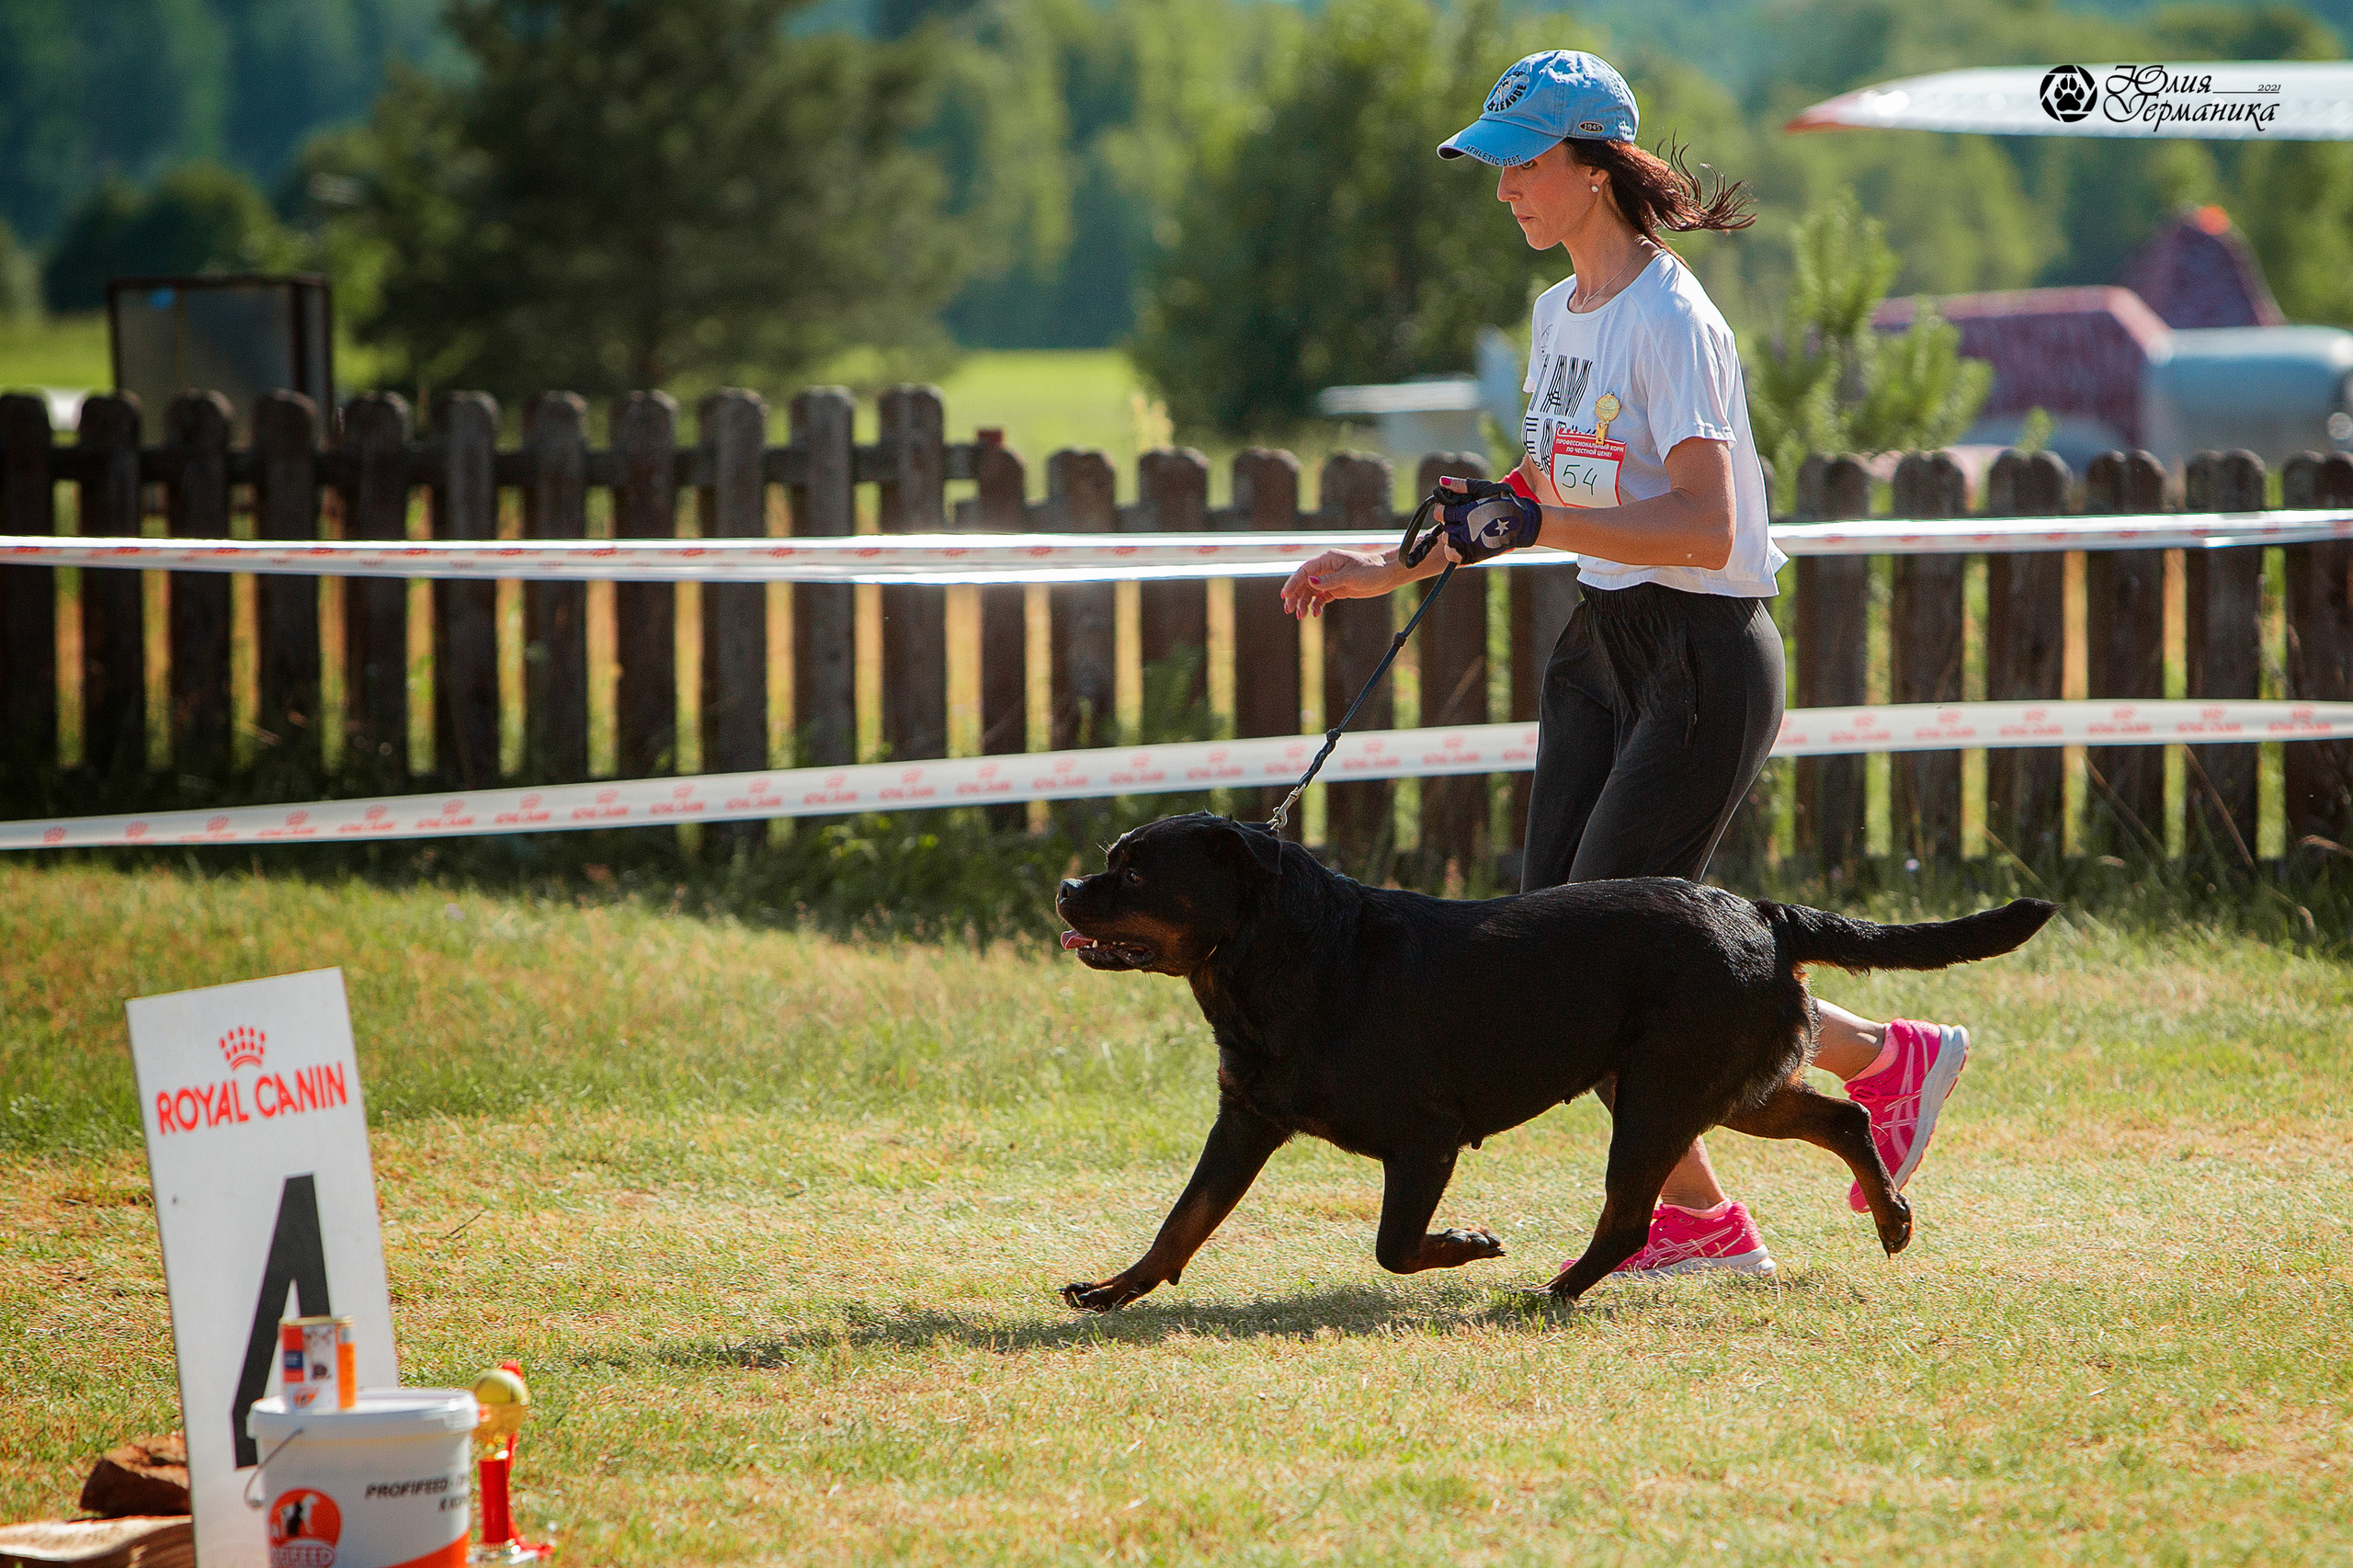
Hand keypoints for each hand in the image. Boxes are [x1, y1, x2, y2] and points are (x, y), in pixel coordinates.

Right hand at [1279, 548, 1398, 618]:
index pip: (1304, 571)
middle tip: (1289, 610)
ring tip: (1301, 616)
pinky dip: (1316, 605)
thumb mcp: (1350, 576)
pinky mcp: (1338, 589)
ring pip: (1311, 591)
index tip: (1285, 595)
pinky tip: (1315, 613)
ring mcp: (1332, 579)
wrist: (1387, 575)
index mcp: (1328, 560)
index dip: (1293, 583)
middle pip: (1304, 582)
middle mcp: (1327, 569)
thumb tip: (1310, 582)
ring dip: (1304, 603)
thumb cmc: (1371, 570)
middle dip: (1295, 596)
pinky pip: (1322, 597)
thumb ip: (1329, 581)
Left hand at [1434, 474, 1542, 563]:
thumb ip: (1461, 485)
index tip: (1448, 508)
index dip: (1441, 510)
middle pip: (1444, 527)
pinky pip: (1453, 556)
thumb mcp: (1484, 488)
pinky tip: (1459, 542)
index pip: (1441, 513)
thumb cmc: (1503, 502)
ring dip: (1450, 534)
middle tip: (1458, 518)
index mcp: (1468, 513)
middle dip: (1448, 521)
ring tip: (1461, 529)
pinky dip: (1452, 550)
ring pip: (1447, 541)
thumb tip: (1441, 481)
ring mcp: (1471, 545)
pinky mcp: (1474, 555)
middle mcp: (1467, 531)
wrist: (1521, 524)